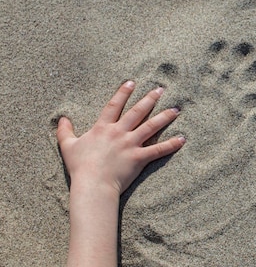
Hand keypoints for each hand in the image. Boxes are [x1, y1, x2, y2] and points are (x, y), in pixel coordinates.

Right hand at [56, 80, 185, 195]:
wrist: (92, 184)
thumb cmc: (80, 167)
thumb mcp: (68, 146)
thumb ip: (65, 131)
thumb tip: (61, 119)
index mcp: (103, 128)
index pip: (114, 105)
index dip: (123, 93)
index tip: (132, 82)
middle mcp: (119, 132)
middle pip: (137, 111)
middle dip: (150, 99)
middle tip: (161, 89)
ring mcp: (130, 144)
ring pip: (151, 126)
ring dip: (165, 117)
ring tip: (176, 109)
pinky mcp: (139, 157)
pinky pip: (158, 149)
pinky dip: (171, 144)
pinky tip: (182, 138)